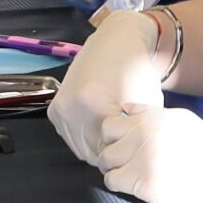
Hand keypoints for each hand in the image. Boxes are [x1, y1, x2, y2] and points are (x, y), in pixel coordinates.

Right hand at [48, 8, 166, 161]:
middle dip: (111, 153)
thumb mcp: (147, 106)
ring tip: (114, 133)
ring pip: (80, 149)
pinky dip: (86, 137)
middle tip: (126, 144)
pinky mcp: (55, 111)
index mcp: (95, 107)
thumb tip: (134, 160)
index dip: (124, 156)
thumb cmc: (135, 69)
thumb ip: (137, 136)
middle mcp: (72, 108)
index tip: (134, 151)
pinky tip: (100, 126)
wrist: (118, 41)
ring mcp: (61, 109)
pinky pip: (71, 138)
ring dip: (97, 147)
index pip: (110, 154)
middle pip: (93, 154)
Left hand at [93, 104, 202, 202]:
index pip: (121, 113)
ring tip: (134, 177)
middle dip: (113, 148)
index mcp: (164, 115)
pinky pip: (112, 180)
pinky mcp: (145, 182)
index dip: (122, 130)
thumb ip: (162, 124)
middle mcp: (151, 130)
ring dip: (116, 168)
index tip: (130, 144)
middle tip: (128, 163)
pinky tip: (139, 189)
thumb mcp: (192, 130)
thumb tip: (132, 122)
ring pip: (106, 158)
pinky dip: (120, 186)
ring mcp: (146, 155)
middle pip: (107, 133)